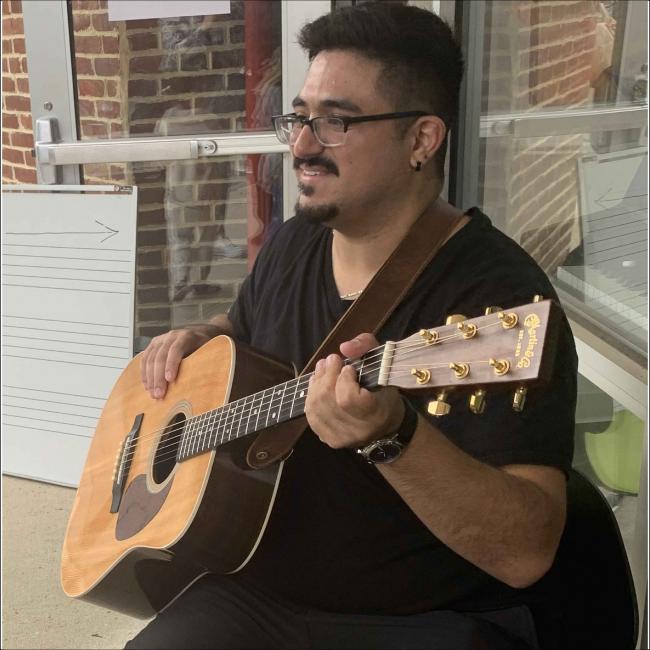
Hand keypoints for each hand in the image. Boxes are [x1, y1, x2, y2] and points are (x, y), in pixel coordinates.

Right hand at [140, 328, 212, 398]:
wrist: (198, 335)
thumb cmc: (203, 347)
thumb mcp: (207, 352)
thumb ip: (201, 362)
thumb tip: (198, 384)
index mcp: (186, 336)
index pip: (175, 349)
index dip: (171, 364)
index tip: (170, 379)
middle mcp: (171, 336)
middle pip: (160, 356)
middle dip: (158, 377)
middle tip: (159, 394)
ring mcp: (160, 340)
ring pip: (150, 359)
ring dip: (150, 378)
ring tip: (153, 393)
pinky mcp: (153, 345)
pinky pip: (145, 359)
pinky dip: (145, 374)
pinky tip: (147, 385)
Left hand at [305, 333, 404, 448]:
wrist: (386, 424)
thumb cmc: (385, 391)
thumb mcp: (383, 363)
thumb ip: (366, 347)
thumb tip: (344, 347)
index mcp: (376, 414)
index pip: (348, 399)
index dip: (343, 379)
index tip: (348, 368)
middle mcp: (357, 431)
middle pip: (327, 401)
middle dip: (326, 376)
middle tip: (331, 360)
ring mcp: (341, 438)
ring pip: (316, 407)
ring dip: (316, 383)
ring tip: (322, 368)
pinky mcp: (330, 440)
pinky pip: (312, 415)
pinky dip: (311, 396)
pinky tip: (317, 385)